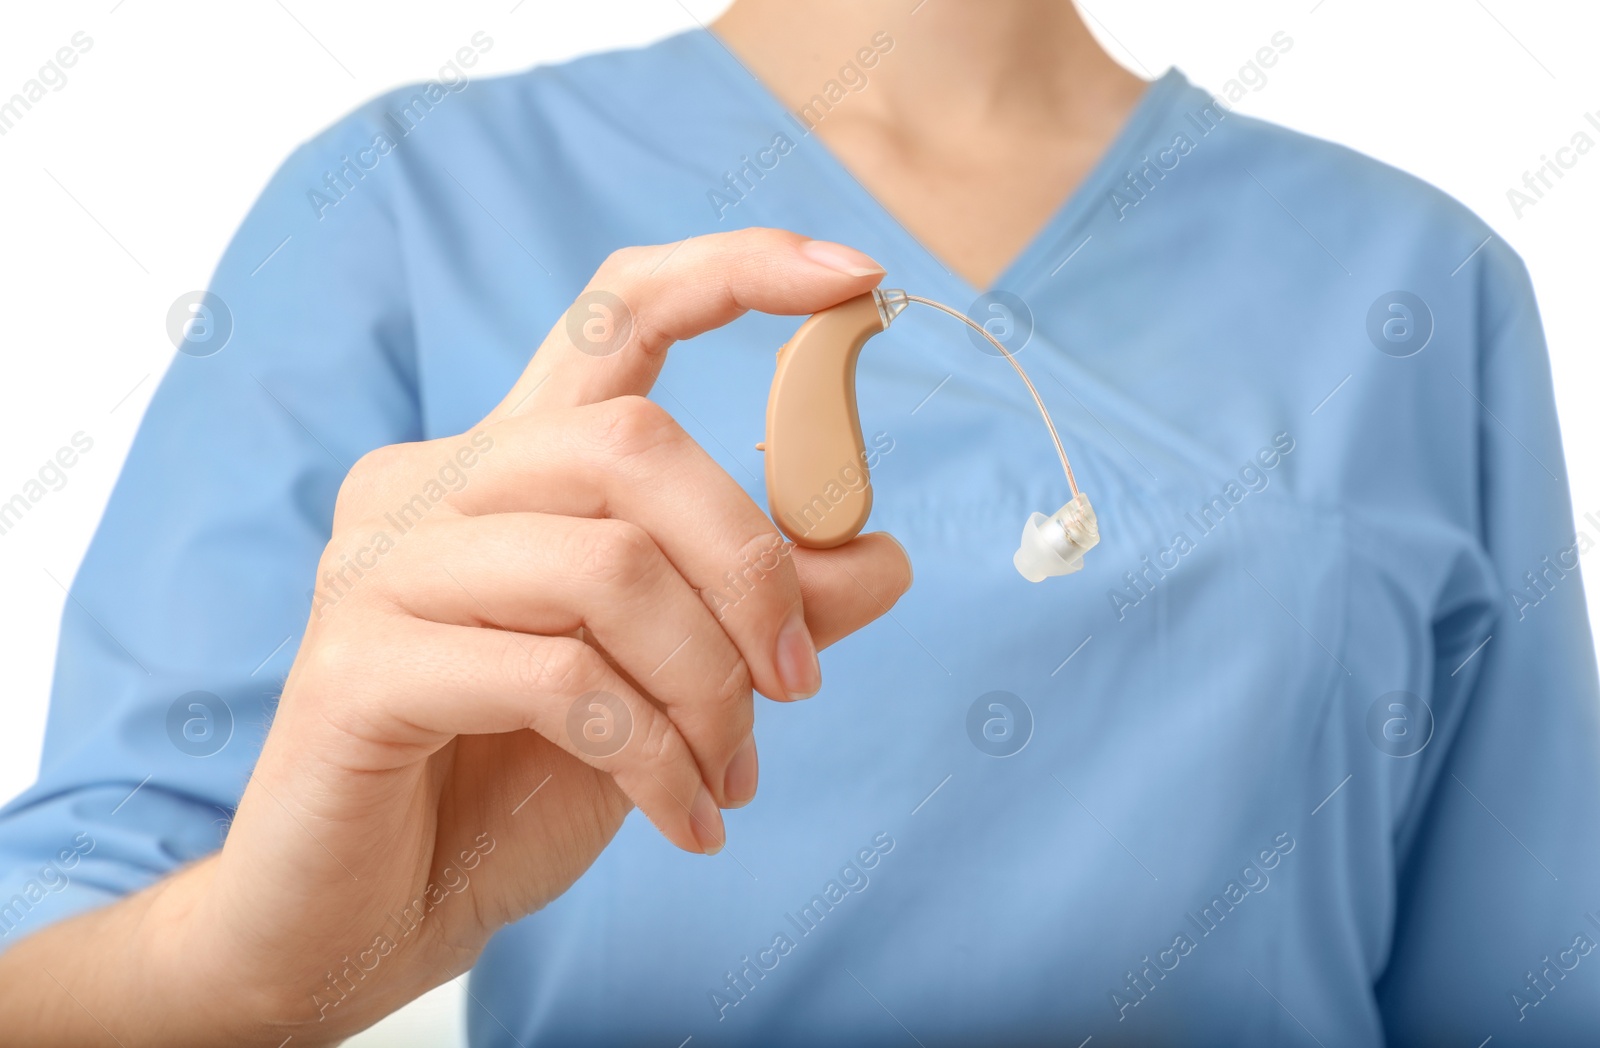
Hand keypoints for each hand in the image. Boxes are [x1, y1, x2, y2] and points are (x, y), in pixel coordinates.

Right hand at [171, 229, 912, 1040]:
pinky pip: (560, 680)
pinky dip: (655, 757)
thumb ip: (759, 608)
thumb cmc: (513, 782)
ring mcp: (382, 566)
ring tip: (728, 774)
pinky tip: (688, 820)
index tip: (857, 278)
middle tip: (796, 685)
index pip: (616, 311)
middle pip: (635, 444)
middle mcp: (433, 483)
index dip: (735, 271)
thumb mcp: (666, 681)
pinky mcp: (359, 666)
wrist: (366, 916)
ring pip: (608, 569)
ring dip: (709, 687)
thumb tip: (885, 556)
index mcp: (510, 462)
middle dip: (752, 571)